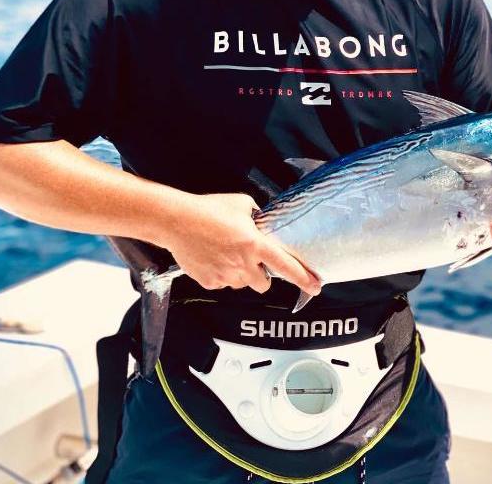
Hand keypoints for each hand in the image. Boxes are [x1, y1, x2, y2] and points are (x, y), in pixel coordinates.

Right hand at [158, 193, 320, 294]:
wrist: (176, 220)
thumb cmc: (208, 210)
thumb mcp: (242, 204)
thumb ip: (259, 216)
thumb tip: (264, 222)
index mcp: (255, 244)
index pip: (287, 266)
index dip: (304, 279)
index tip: (316, 286)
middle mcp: (243, 264)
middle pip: (264, 285)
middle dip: (262, 276)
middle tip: (252, 261)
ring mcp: (226, 276)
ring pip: (242, 285)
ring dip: (241, 275)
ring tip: (226, 254)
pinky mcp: (210, 282)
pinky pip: (223, 284)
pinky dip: (221, 275)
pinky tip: (213, 258)